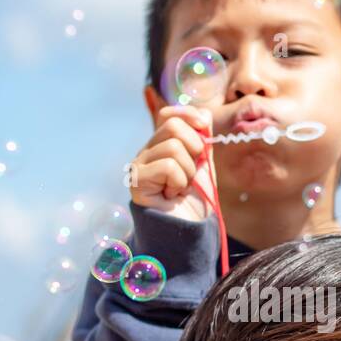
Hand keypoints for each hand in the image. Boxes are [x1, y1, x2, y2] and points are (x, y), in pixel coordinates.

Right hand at [127, 105, 216, 220]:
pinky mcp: (136, 180)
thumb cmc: (195, 198)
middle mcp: (147, 151)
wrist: (189, 228)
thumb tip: (203, 112)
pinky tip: (171, 194)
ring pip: (174, 147)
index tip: (204, 128)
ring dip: (188, 172)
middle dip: (194, 149)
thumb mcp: (203, 162)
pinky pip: (168, 166)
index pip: (168, 114)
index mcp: (161, 144)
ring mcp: (138, 165)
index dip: (188, 114)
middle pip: (173, 126)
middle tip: (192, 172)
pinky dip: (179, 182)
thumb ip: (202, 137)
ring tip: (181, 187)